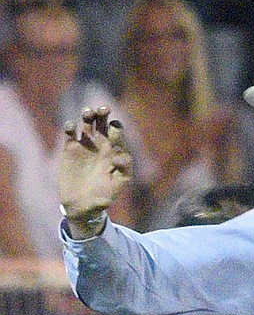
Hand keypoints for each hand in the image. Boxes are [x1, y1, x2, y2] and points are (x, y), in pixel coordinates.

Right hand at [59, 105, 131, 236]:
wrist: (82, 206)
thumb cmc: (103, 197)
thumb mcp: (117, 186)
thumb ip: (123, 170)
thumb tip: (122, 155)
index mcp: (113, 152)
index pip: (116, 133)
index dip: (116, 127)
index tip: (115, 128)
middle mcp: (99, 146)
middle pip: (102, 123)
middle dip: (103, 113)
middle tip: (104, 108)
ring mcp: (84, 146)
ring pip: (86, 123)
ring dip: (87, 115)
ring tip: (88, 112)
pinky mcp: (69, 149)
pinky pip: (69, 132)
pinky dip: (69, 126)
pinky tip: (71, 127)